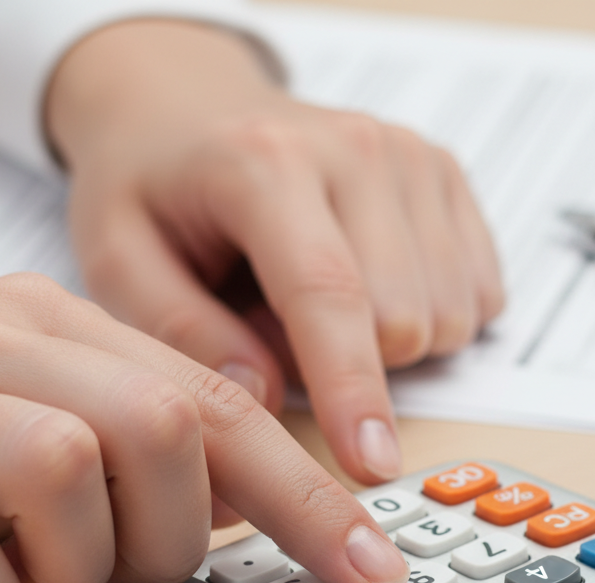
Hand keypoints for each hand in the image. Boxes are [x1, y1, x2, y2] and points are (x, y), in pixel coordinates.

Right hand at [0, 275, 407, 582]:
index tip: (370, 571)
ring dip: (75, 566)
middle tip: (118, 572)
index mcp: (53, 324)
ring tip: (33, 579)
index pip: (220, 406)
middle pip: (161, 431)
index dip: (310, 499)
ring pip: (65, 470)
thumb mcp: (47, 428)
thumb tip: (260, 516)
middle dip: (168, 538)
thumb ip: (141, 450)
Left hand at [45, 18, 503, 484]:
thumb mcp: (117, 259)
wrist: (190, 105)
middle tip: (282, 332)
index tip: (370, 465)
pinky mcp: (446, 175)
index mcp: (266, 163)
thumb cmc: (152, 187)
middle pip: (405, 322)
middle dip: (352, 366)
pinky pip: (478, 295)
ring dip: (390, 344)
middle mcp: (356, 149)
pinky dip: (429, 317)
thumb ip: (183, 332)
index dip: (351, 391)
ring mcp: (412, 159)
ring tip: (320, 306)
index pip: (328, 294)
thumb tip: (263, 398)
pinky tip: (371, 288)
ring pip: (448, 316)